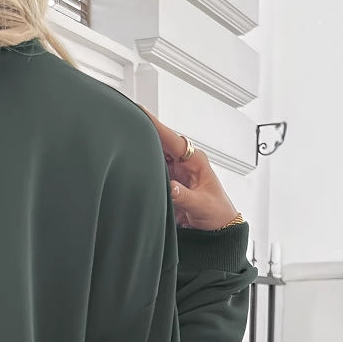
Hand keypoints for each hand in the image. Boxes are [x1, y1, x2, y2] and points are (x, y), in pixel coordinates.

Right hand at [136, 105, 239, 230]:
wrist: (217, 228)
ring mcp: (174, 173)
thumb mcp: (202, 205)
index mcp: (195, 161)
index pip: (171, 138)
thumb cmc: (217, 213)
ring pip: (154, 156)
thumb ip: (185, 196)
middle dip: (144, 133)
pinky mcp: (168, 184)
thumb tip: (171, 187)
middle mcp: (183, 163)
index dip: (155, 125)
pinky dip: (142, 168)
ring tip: (124, 144)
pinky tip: (132, 166)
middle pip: (159, 143)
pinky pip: (153, 172)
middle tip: (125, 126)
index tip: (140, 113)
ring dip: (141, 152)